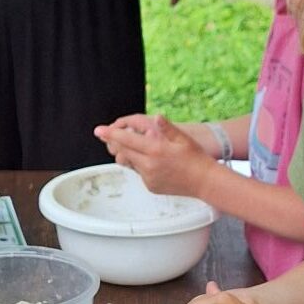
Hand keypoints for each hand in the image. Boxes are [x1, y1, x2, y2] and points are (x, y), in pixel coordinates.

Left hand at [95, 114, 218, 199]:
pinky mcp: (150, 186)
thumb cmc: (196, 159)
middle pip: (123, 151)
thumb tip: (156, 117)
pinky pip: (139, 173)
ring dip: (130, 153)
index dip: (111, 134)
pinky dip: (141, 165)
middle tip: (111, 136)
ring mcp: (149, 177)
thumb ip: (167, 128)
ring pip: (130, 162)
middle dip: (116, 142)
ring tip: (139, 147)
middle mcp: (149, 165)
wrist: (205, 181)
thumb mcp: (183, 139)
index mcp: (156, 150)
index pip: (126, 140)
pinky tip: (153, 161)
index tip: (99, 130)